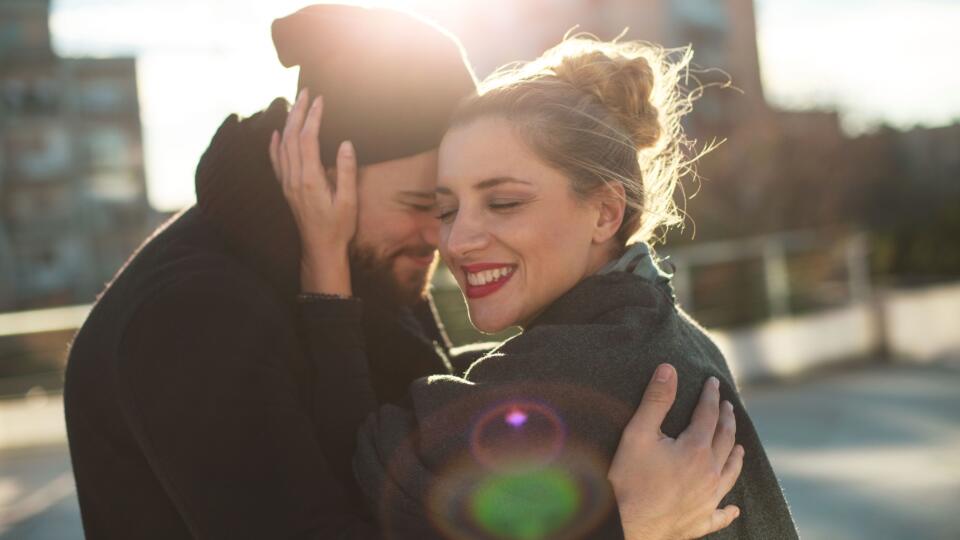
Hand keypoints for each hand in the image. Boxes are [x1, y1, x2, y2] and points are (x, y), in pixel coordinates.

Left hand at [269, 89, 357, 294]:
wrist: (320, 249)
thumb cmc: (338, 227)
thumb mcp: (349, 201)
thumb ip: (346, 171)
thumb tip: (345, 144)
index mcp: (310, 180)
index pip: (308, 139)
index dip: (313, 117)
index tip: (320, 99)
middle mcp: (294, 179)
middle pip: (291, 137)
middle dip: (298, 112)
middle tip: (306, 92)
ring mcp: (287, 184)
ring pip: (282, 146)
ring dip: (287, 123)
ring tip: (295, 105)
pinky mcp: (286, 190)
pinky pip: (275, 162)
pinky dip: (273, 145)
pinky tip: (274, 134)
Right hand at [608, 365, 742, 539]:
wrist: (627, 525)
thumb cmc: (629, 480)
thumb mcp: (637, 434)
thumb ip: (656, 401)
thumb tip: (669, 369)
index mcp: (695, 450)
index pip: (708, 415)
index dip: (711, 396)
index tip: (713, 382)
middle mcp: (709, 473)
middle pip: (725, 440)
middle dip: (727, 420)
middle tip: (729, 407)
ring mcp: (708, 500)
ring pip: (730, 473)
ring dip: (736, 457)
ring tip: (740, 447)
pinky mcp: (701, 522)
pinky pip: (721, 515)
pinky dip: (729, 510)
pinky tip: (733, 508)